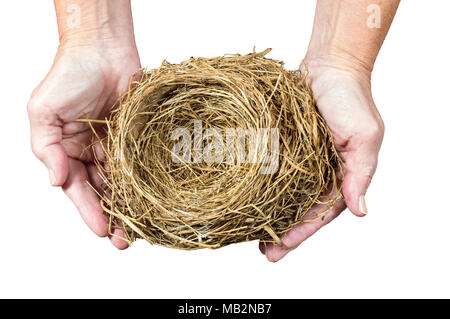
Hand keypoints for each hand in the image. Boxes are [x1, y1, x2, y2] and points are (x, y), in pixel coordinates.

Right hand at [27, 41, 139, 248]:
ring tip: (143, 228)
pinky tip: (155, 198)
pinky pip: (142, 163)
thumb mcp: (43, 112)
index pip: (77, 189)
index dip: (89, 211)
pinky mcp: (136, 137)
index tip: (102, 231)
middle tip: (125, 241)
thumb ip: (46, 149)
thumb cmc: (68, 75)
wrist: (102, 49)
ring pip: (124, 182)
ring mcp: (116, 146)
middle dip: (112, 216)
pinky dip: (146, 181)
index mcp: (67, 152)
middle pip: (102, 191)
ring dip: (132, 205)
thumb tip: (56, 182)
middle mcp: (91, 153)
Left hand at [262, 59, 383, 261]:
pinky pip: (271, 170)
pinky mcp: (282, 146)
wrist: (329, 67)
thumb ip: (360, 175)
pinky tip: (247, 199)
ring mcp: (299, 160)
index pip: (322, 212)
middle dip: (284, 232)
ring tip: (250, 235)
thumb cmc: (351, 99)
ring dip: (270, 214)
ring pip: (283, 194)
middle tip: (265, 253)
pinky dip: (260, 187)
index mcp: (340, 175)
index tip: (283, 247)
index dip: (303, 231)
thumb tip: (360, 212)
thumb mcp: (365, 138)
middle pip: (300, 209)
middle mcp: (318, 172)